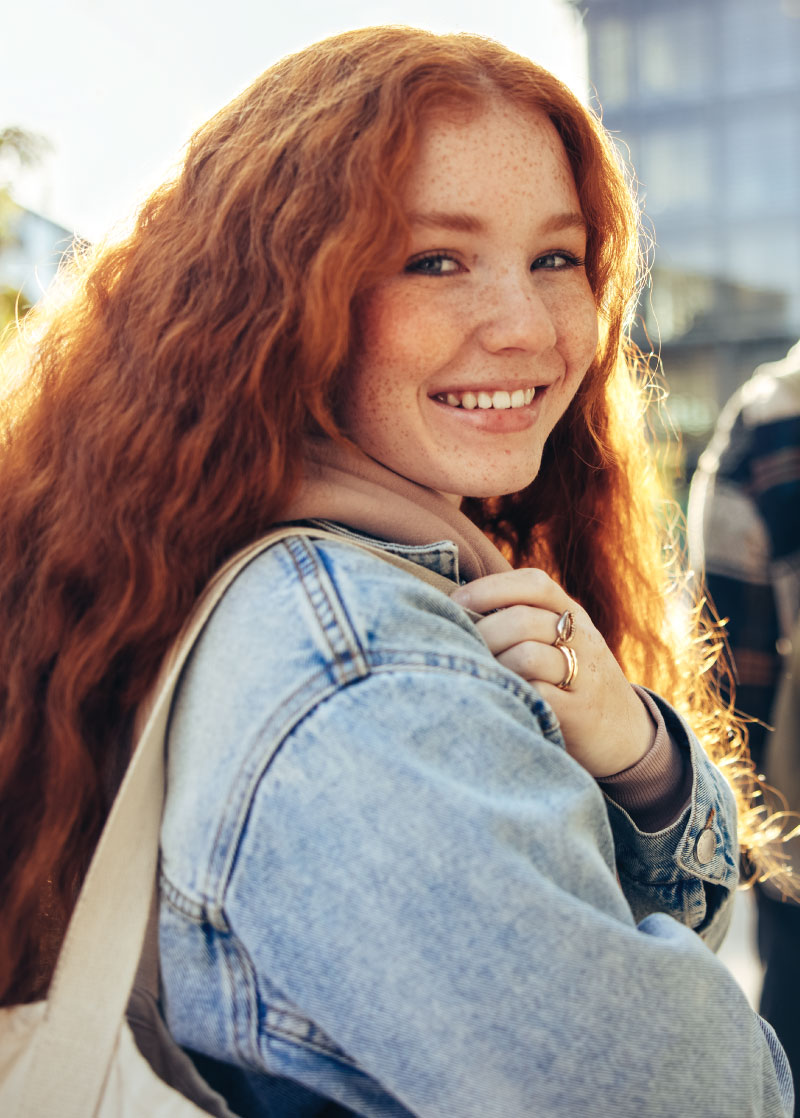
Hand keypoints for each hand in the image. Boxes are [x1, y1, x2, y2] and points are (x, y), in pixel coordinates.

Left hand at [451, 569, 653, 778]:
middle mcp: (583, 639)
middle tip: (458, 649)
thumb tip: (457, 605)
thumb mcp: (563, 641)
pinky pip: (536, 695)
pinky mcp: (579, 714)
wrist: (629, 735)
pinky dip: (512, 695)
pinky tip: (499, 700)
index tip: (454, 603)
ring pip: (526, 656)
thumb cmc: (575, 681)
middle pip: (522, 620)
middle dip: (482, 632)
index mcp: (573, 614)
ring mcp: (584, 676)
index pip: (534, 583)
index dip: (489, 588)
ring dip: (494, 665)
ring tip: (480, 676)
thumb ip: (524, 619)